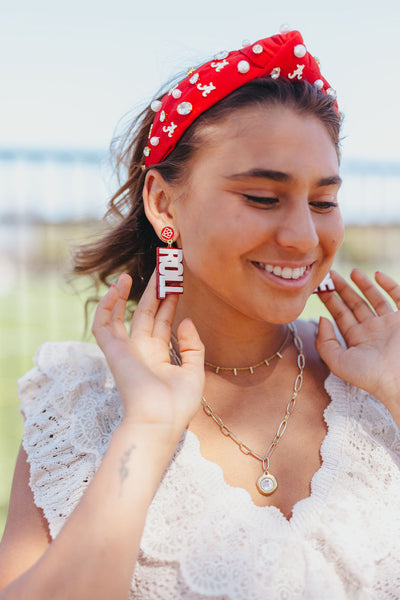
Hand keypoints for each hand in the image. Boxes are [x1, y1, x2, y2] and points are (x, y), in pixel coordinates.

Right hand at [92, 271, 204, 443]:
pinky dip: (107, 304)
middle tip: (167, 265)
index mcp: (159, 356)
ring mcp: (126, 349)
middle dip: (157, 289)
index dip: (170, 299)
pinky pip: (103, 324)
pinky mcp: (113, 351)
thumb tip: (185, 320)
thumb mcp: (194, 372)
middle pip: (148, 312)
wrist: (160, 421)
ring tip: (148, 270)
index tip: (178, 279)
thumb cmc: (178, 405)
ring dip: (135, 291)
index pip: (163, 320)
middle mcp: (142, 350)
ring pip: (127, 313)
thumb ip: (191, 346)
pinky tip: (119, 285)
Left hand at [315, 269, 399, 414]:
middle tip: (331, 273)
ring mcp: (389, 324)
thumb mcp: (338, 361)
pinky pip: (398, 297)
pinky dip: (389, 285)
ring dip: (364, 284)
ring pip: (375, 298)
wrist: (399, 380)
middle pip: (355, 304)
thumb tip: (322, 319)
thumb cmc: (369, 375)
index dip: (329, 300)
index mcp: (356, 340)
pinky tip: (377, 274)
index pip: (340, 315)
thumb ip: (325, 342)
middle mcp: (372, 330)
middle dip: (343, 289)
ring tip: (352, 271)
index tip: (318, 286)